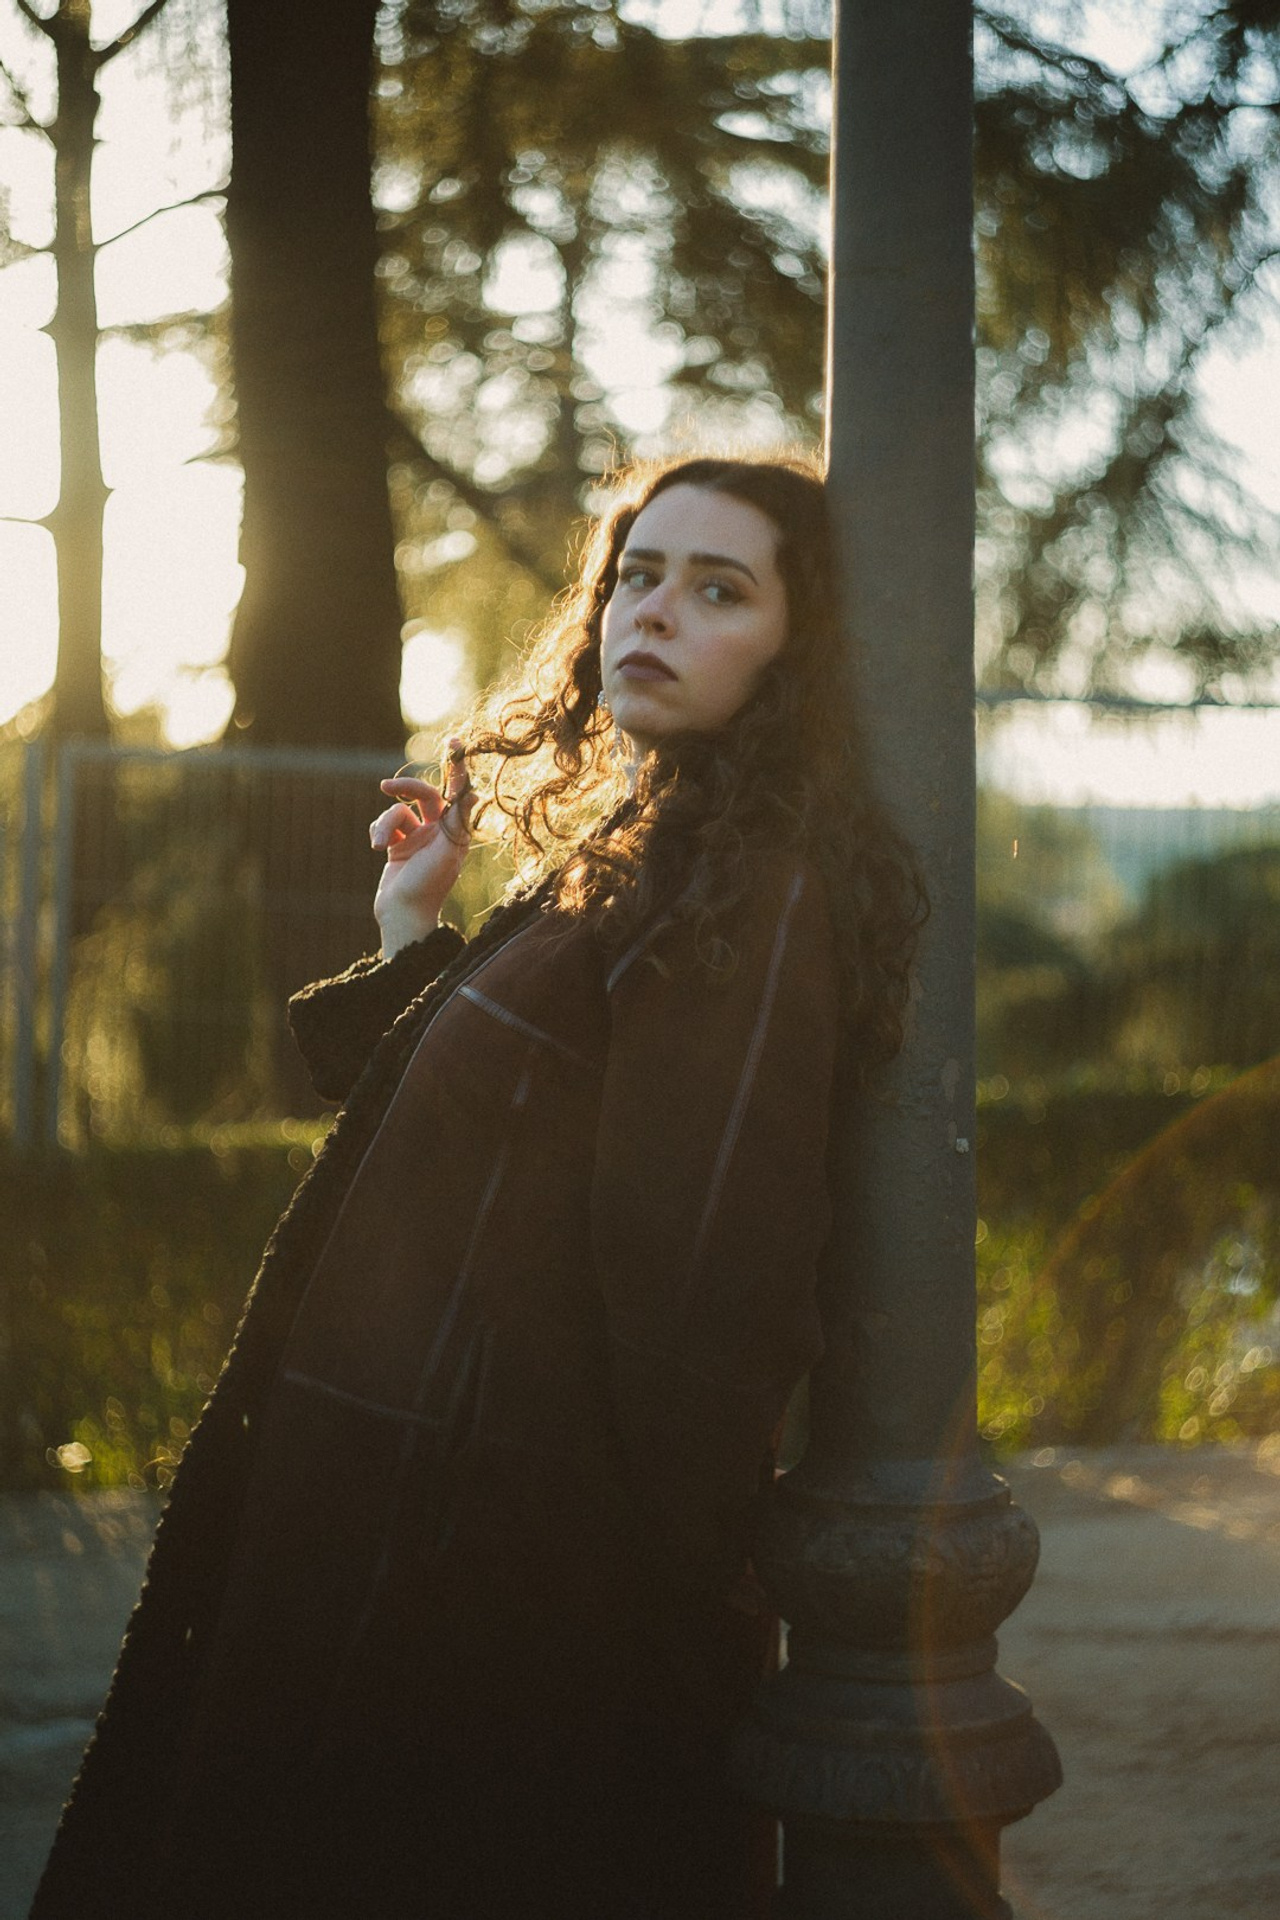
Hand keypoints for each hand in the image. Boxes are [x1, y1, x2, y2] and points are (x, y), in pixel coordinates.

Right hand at [371, 737, 475, 956]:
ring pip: (397, 811)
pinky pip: (384, 824)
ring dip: (385, 824)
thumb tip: (475, 792)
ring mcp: (417, 838)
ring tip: (380, 846)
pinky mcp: (397, 846)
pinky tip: (377, 848)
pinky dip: (378, 831)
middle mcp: (439, 831)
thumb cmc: (428, 884)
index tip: (454, 742)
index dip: (457, 766)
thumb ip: (457, 819)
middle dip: (404, 789)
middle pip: (422, 794)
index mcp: (455, 830)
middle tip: (385, 787)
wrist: (402, 915)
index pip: (457, 790)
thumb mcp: (446, 850)